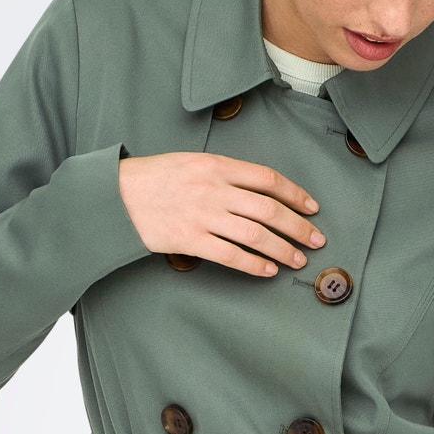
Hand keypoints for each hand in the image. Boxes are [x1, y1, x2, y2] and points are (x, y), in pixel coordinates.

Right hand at [117, 151, 325, 276]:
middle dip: (298, 227)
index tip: (312, 208)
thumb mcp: (193, 162)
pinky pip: (230, 256)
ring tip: (296, 260)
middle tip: (315, 240)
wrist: (117, 195)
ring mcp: (203, 216)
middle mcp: (215, 189)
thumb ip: (225, 174)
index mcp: (218, 165)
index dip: (295, 195)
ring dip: (281, 249)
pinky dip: (253, 265)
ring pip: (255, 235)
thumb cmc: (155, 178)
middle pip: (269, 209)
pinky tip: (267, 271)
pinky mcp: (190, 240)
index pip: (268, 179)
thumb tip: (260, 191)